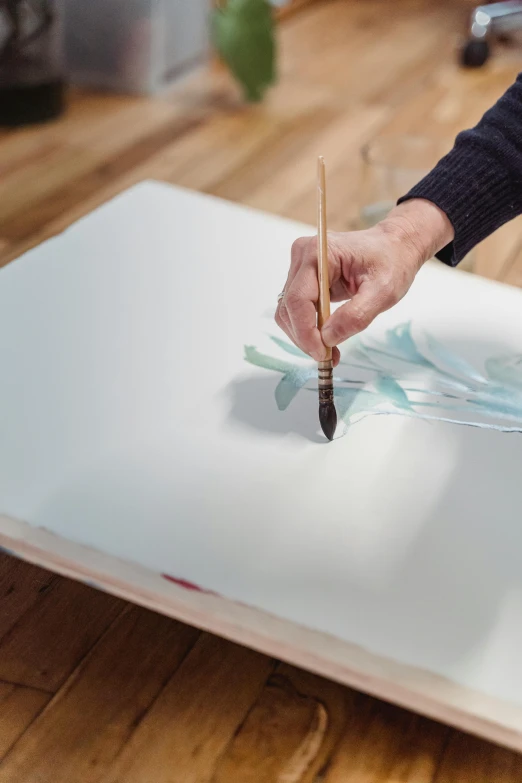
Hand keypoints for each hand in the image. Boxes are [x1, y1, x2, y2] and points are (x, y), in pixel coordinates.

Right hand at [275, 199, 453, 364]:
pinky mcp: (304, 279)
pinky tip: (327, 339)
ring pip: (289, 313)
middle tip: (328, 357)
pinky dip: (309, 329)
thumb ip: (356, 316)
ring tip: (330, 351)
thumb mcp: (383, 292)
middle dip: (305, 338)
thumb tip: (327, 339)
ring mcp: (300, 268)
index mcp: (319, 253)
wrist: (394, 247)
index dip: (305, 332)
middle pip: (288, 309)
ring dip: (305, 336)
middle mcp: (302, 257)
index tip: (322, 354)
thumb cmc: (391, 262)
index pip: (297, 300)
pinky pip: (297, 311)